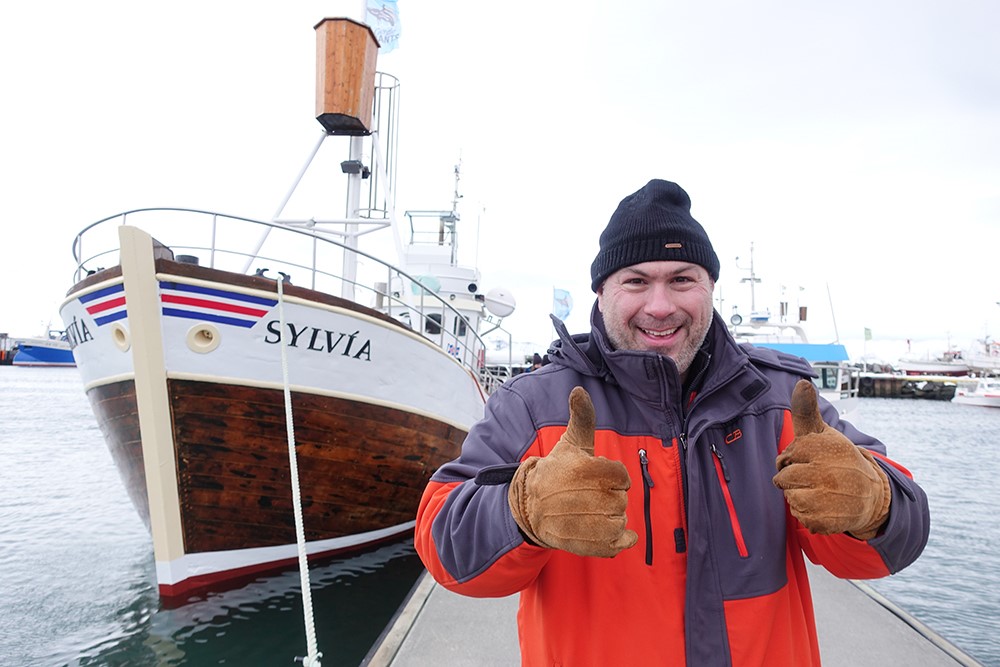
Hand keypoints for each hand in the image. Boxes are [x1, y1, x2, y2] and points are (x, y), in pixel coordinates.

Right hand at [508, 387, 637, 556]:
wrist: (530, 507)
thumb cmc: (557, 471)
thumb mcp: (571, 443)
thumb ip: (582, 417)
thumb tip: (579, 390)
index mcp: (582, 470)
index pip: (621, 476)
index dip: (612, 476)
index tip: (596, 477)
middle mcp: (584, 497)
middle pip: (621, 499)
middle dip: (610, 496)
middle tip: (589, 495)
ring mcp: (585, 523)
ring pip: (621, 519)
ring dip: (612, 516)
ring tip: (591, 512)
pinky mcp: (586, 544)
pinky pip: (618, 543)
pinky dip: (621, 540)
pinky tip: (612, 533)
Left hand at [773, 380, 890, 539]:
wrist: (872, 495)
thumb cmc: (838, 460)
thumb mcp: (822, 434)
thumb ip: (806, 411)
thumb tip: (802, 382)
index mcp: (822, 448)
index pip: (784, 458)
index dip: (793, 460)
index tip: (811, 459)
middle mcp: (825, 472)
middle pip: (782, 479)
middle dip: (793, 478)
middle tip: (816, 477)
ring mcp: (826, 498)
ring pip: (789, 498)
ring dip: (799, 496)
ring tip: (821, 491)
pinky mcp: (826, 520)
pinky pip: (800, 517)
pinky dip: (808, 514)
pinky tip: (826, 507)